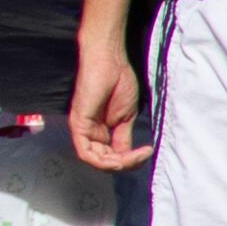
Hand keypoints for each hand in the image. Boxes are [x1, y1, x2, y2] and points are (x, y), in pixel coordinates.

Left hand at [71, 35, 149, 170]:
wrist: (110, 61)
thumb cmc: (118, 82)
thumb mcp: (125, 117)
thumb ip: (123, 138)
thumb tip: (128, 156)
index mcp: (99, 131)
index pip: (110, 157)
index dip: (129, 161)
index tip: (147, 153)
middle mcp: (88, 132)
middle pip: (103, 162)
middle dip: (126, 164)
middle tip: (143, 155)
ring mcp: (82, 129)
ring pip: (95, 161)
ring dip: (118, 164)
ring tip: (137, 155)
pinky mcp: (79, 124)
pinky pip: (86, 153)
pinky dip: (105, 161)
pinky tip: (124, 155)